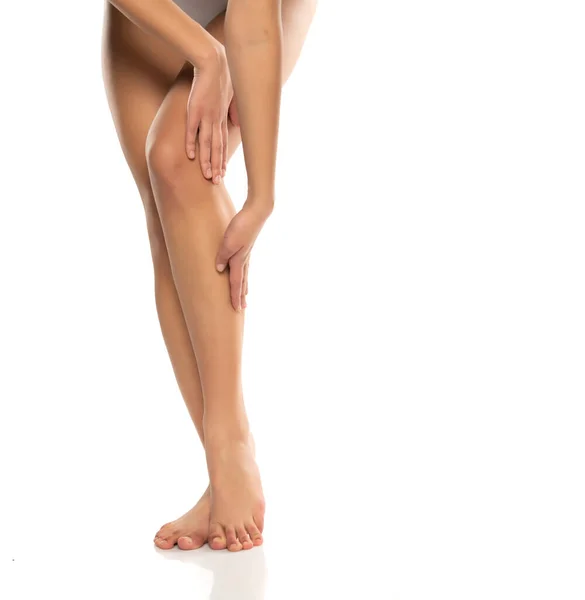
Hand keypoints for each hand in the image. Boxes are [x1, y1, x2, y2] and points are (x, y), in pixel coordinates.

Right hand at [185, 46, 230, 183]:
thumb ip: (233, 110)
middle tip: (216, 182)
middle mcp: (216, 119)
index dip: (223, 158)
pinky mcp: (195, 108)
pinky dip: (191, 143)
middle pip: (217, 148)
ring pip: (207, 143)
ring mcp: (205, 115)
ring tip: (207, 176)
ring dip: (207, 161)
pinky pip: (191, 130)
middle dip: (217, 166)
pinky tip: (190, 156)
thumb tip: (237, 124)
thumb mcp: (232, 94)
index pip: (223, 143)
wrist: (214, 59)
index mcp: (223, 117)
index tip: (223, 172)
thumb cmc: (223, 74)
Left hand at [215, 202, 271, 310]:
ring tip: (244, 294)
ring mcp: (247, 252)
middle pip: (242, 281)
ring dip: (243, 285)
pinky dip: (243, 272)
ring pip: (244, 273)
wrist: (257, 211)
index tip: (236, 310)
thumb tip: (218, 270)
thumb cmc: (242, 225)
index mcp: (239, 260)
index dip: (234, 297)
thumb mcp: (228, 241)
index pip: (235, 283)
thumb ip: (222, 256)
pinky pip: (244, 264)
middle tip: (242, 308)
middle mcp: (244, 259)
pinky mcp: (247, 245)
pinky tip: (242, 269)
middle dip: (241, 295)